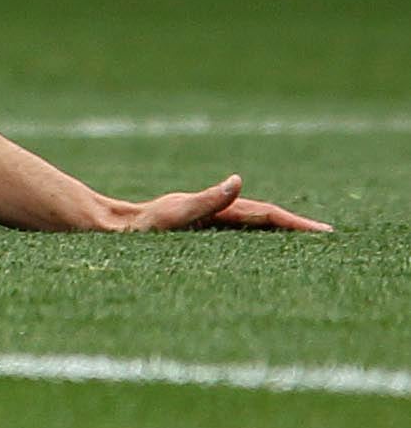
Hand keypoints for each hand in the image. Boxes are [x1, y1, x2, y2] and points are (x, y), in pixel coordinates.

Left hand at [102, 176, 331, 233]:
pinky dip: (255, 235)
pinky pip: (233, 232)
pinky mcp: (193, 229)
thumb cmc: (133, 228)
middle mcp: (210, 211)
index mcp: (212, 210)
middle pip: (261, 216)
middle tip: (328, 236)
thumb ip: (204, 202)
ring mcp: (202, 220)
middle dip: (294, 225)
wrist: (100, 225)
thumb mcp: (169, 218)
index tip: (324, 233)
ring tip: (307, 240)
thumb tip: (238, 182)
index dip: (294, 224)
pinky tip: (262, 245)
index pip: (263, 215)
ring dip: (278, 229)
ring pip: (249, 223)